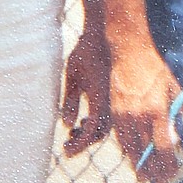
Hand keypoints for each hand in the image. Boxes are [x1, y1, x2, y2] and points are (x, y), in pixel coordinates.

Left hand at [60, 21, 111, 155]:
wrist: (104, 33)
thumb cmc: (85, 52)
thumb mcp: (72, 76)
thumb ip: (71, 101)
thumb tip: (67, 124)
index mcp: (101, 96)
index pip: (93, 129)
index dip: (80, 143)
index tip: (67, 150)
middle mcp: (112, 99)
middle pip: (102, 131)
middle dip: (84, 142)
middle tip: (67, 145)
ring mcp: (116, 96)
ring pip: (107, 125)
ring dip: (90, 133)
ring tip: (73, 132)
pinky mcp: (116, 93)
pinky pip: (110, 115)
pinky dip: (96, 123)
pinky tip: (84, 120)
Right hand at [108, 39, 182, 182]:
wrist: (128, 53)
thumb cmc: (154, 69)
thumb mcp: (173, 87)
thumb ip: (179, 110)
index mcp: (157, 110)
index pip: (163, 146)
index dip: (167, 163)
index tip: (171, 173)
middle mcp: (139, 116)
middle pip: (145, 152)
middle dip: (152, 170)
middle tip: (158, 182)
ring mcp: (124, 115)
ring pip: (130, 148)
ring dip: (137, 164)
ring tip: (144, 176)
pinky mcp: (113, 112)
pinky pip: (119, 137)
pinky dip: (126, 149)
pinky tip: (131, 155)